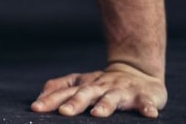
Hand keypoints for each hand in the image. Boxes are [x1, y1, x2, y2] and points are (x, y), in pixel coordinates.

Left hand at [31, 63, 166, 117]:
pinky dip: (148, 107)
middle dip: (76, 103)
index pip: (66, 92)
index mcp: (87, 85)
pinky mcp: (143, 96)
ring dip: (106, 105)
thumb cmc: (105, 83)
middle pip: (87, 93)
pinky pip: (146, 102)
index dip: (51, 100)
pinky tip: (149, 114)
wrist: (139, 71)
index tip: (36, 108)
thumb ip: (61, 87)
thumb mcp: (82, 82)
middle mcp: (103, 86)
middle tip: (64, 112)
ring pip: (113, 98)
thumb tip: (40, 95)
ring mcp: (123, 90)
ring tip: (98, 114)